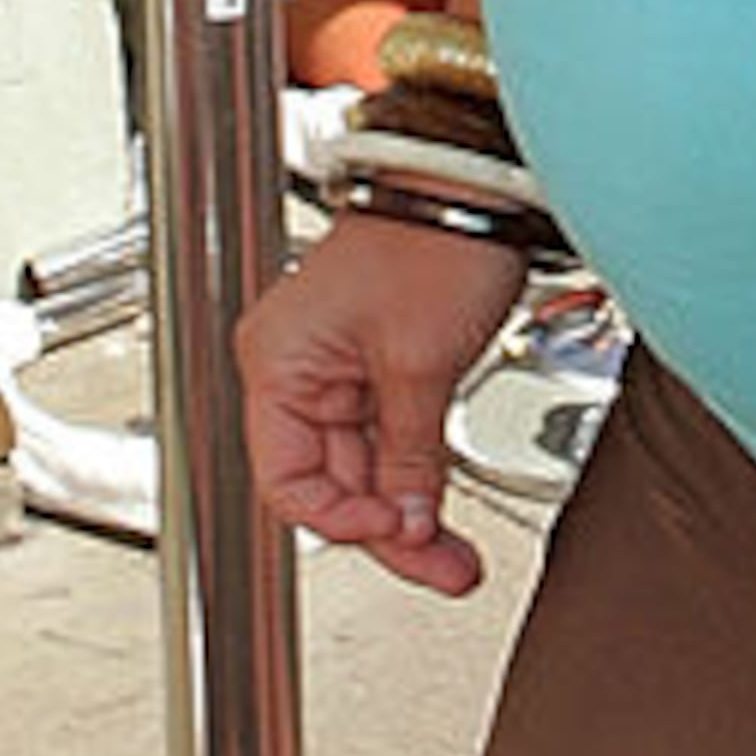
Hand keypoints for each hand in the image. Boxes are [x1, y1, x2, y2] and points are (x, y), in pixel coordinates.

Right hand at [236, 209, 523, 593]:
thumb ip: (409, 454)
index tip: (395, 532)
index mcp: (279, 365)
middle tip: (443, 568)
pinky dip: (421, 476)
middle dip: (391, 529)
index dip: (341, 519)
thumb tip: (408, 523)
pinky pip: (393, 441)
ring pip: (368, 469)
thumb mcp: (419, 363)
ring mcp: (341, 370)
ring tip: (455, 556)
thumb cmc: (432, 240)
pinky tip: (445, 510)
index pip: (287, 481)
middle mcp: (299, 371)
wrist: (476, 187)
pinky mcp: (384, 366)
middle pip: (332, 483)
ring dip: (412, 511)